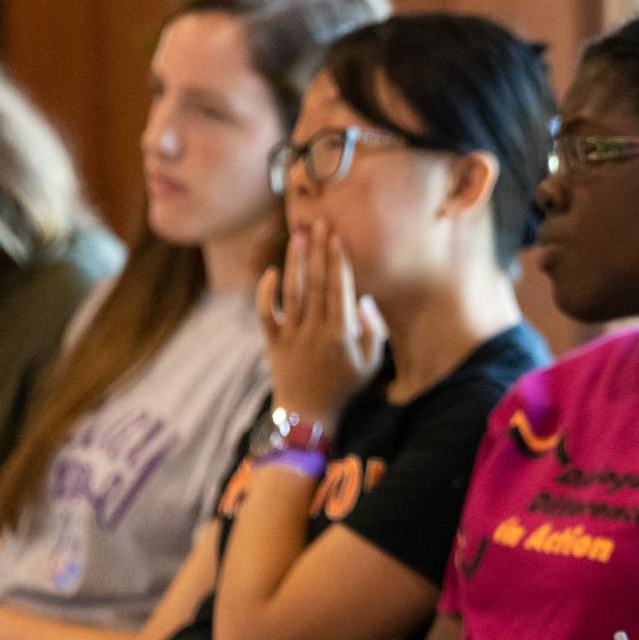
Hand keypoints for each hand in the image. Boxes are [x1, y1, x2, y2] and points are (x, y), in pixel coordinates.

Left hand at [256, 222, 385, 431]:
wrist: (308, 416)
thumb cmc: (344, 387)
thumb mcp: (371, 363)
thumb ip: (373, 330)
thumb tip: (363, 298)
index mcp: (341, 334)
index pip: (339, 288)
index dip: (338, 260)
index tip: (337, 236)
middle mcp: (314, 330)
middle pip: (316, 282)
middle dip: (318, 251)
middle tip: (320, 223)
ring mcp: (291, 335)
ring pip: (292, 292)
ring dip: (295, 262)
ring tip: (298, 236)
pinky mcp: (272, 342)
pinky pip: (265, 314)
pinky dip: (265, 293)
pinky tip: (270, 272)